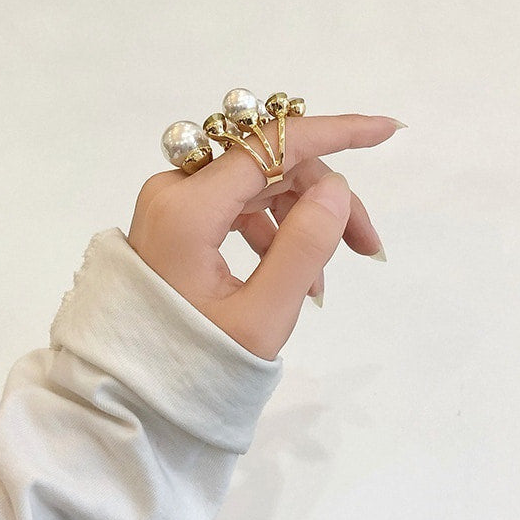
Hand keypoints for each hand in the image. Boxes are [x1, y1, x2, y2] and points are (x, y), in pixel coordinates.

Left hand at [127, 114, 402, 359]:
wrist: (134, 388)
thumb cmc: (194, 362)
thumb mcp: (262, 316)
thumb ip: (304, 248)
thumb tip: (337, 185)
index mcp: (188, 208)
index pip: (271, 144)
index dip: (334, 132)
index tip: (385, 130)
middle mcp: (176, 188)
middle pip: (271, 165)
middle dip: (326, 196)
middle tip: (368, 245)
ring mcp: (175, 200)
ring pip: (261, 183)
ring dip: (304, 217)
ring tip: (326, 279)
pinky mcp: (180, 216)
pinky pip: (241, 205)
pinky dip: (276, 231)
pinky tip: (298, 275)